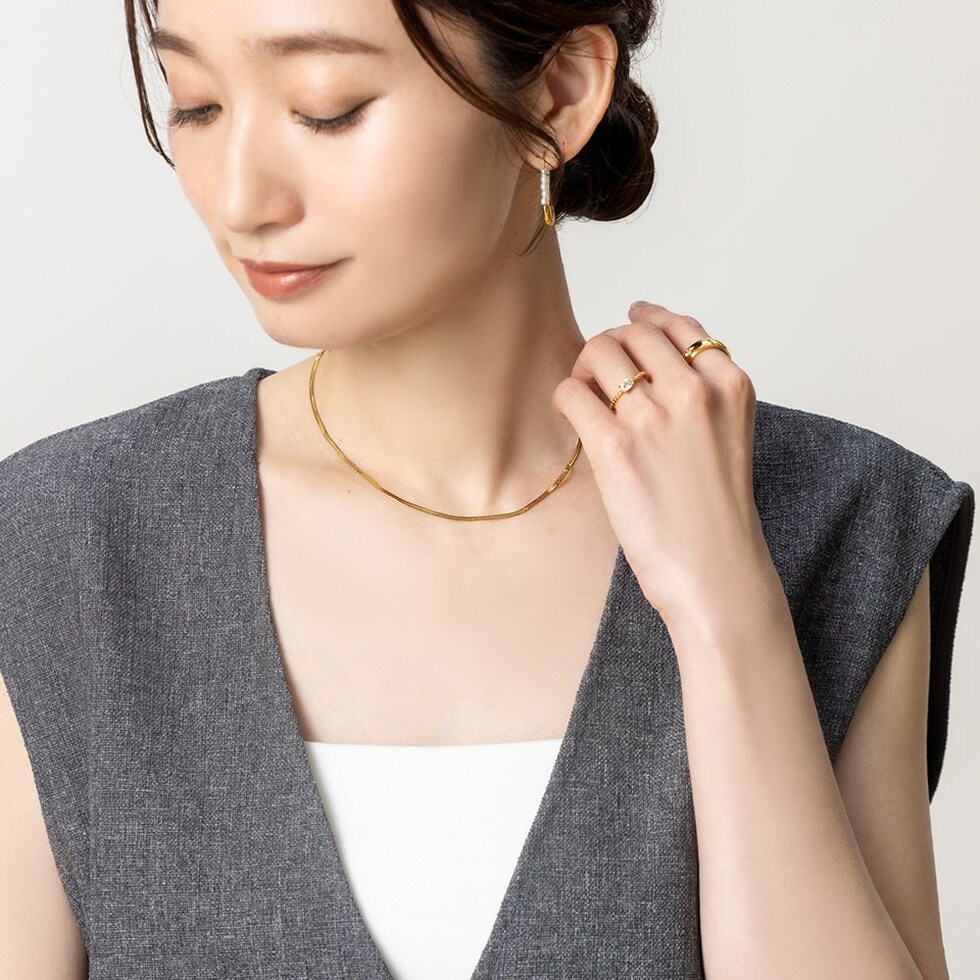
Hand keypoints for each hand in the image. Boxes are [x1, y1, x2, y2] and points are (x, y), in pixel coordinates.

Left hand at [551, 301, 776, 627]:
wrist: (714, 570)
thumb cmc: (716, 512)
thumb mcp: (727, 436)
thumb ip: (699, 394)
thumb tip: (645, 360)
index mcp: (730, 385)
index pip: (679, 327)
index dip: (648, 321)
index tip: (632, 324)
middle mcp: (694, 391)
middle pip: (634, 332)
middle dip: (612, 343)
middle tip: (600, 369)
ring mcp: (653, 416)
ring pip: (599, 352)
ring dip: (585, 366)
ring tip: (586, 393)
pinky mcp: (614, 445)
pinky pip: (571, 392)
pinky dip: (566, 397)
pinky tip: (572, 415)